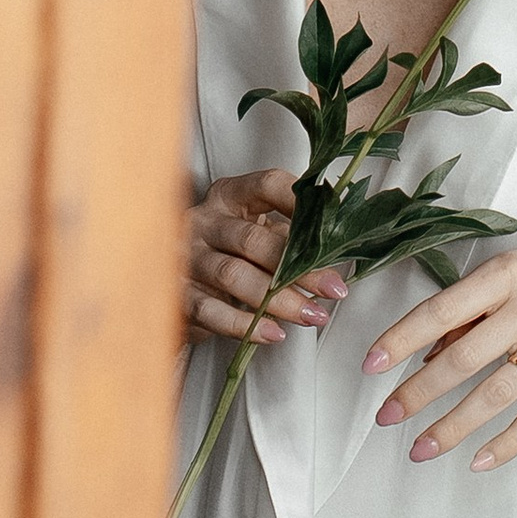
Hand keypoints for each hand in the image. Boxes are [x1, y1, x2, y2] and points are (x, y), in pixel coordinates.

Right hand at [183, 170, 347, 348]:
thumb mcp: (257, 233)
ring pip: (234, 276)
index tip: (332, 225)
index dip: (300, 202)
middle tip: (333, 289)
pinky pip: (211, 311)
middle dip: (298, 268)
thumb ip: (290, 237)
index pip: (267, 185)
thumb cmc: (230, 253)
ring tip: (312, 315)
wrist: (178, 285)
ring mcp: (186, 257)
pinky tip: (273, 333)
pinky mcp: (178, 294)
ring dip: (278, 300)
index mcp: (230, 195)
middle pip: (252, 239)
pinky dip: (245, 326)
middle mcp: (204, 220)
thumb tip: (338, 248)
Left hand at [362, 234, 516, 469]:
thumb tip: (426, 353)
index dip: (402, 338)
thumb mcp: (513, 271)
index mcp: (505, 275)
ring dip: (452, 427)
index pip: (441, 310)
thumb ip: (471, 309)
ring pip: (493, 395)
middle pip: (462, 359)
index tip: (371, 365)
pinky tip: (478, 461)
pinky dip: (507, 444)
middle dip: (418, 393)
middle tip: (386, 417)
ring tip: (420, 449)